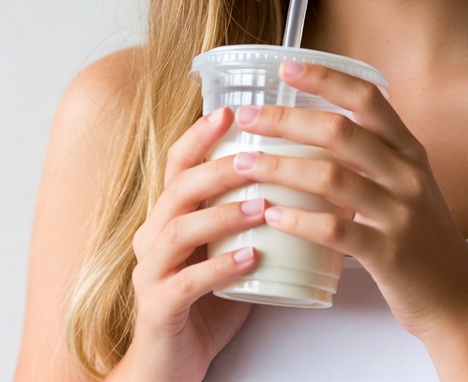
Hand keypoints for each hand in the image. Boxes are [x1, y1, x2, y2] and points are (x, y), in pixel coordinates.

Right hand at [114, 107, 264, 381]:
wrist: (170, 368)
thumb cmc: (210, 300)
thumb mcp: (231, 246)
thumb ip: (257, 212)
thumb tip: (315, 176)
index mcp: (171, 213)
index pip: (179, 162)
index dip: (202, 134)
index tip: (232, 111)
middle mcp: (153, 235)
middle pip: (179, 187)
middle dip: (219, 168)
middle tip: (257, 157)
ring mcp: (151, 272)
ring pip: (179, 229)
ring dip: (223, 213)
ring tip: (261, 205)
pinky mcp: (158, 310)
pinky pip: (185, 283)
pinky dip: (219, 267)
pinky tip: (251, 258)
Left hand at [229, 61, 467, 341]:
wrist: (458, 299)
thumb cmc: (421, 238)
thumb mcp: (406, 185)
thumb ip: (371, 157)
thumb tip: (313, 129)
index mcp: (408, 151)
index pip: (368, 99)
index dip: (327, 78)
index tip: (288, 66)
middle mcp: (406, 174)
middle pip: (341, 131)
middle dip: (287, 119)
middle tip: (247, 117)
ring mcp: (399, 213)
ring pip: (332, 177)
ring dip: (281, 167)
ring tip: (243, 165)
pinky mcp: (389, 254)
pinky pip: (337, 230)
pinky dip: (300, 220)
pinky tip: (272, 215)